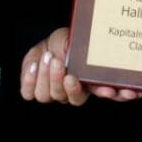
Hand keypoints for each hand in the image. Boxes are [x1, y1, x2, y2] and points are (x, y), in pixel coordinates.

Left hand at [20, 28, 140, 105]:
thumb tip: (104, 48)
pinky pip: (30, 93)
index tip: (111, 89)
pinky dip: (31, 79)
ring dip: (50, 77)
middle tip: (70, 76)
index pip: (104, 93)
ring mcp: (53, 93)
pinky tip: (35, 65)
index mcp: (90, 83)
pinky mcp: (33, 90)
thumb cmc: (68, 43)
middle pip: (75, 99)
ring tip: (50, 57)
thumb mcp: (81, 42)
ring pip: (50, 95)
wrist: (48, 43)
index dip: (112, 96)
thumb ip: (91, 50)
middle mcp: (72, 92)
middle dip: (71, 88)